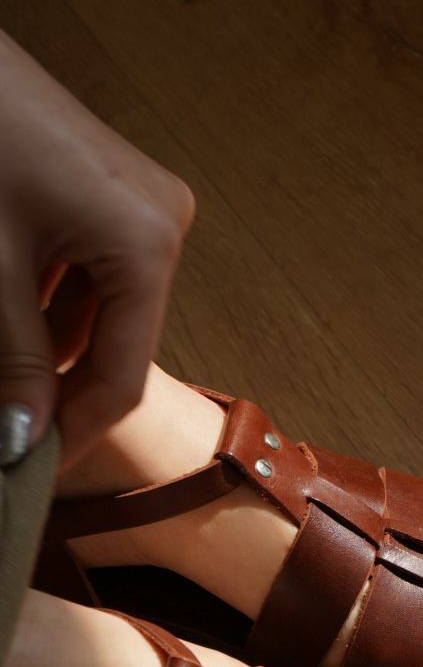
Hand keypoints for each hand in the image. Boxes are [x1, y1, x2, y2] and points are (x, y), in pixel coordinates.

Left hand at [0, 31, 194, 463]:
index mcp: (147, 242)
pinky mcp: (114, 195)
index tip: (29, 471)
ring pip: (97, 315)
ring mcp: (143, 207)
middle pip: (113, 345)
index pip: (120, 374)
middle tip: (8, 431)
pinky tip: (5, 326)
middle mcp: (163, 223)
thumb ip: (12, 360)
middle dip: (53, 390)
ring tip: (1, 381)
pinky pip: (87, 276)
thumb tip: (22, 444)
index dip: (72, 432)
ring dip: (43, 352)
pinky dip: (43, 307)